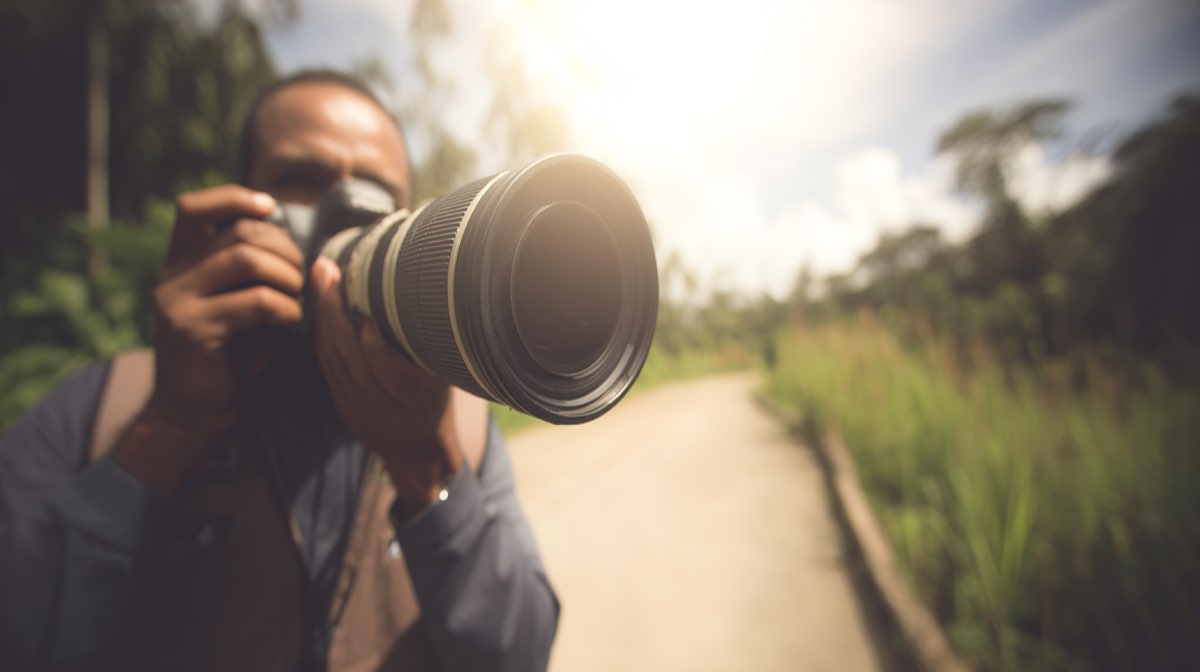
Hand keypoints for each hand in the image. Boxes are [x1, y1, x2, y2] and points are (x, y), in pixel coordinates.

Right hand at [115, 185, 304, 492]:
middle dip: (284, 250)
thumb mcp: (232, 305)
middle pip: (239, 233)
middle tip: (302, 279)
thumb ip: (247, 273)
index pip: (193, 208)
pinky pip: (256, 302)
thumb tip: (291, 239)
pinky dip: (286, 309)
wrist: (192, 414)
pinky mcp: (194, 330)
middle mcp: (172, 277)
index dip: (233, 197)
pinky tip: (291, 325)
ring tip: (296, 302)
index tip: (269, 207)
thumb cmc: (226, 358)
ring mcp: (178, 302)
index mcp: (179, 264)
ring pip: (247, 260)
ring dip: (288, 278)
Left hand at [310, 256, 462, 511]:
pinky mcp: (344, 408)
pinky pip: (328, 368)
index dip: (366, 325)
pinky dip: (323, 337)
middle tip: (326, 270)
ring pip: (334, 358)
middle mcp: (385, 403)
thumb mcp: (445, 376)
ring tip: (320, 280)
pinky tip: (321, 312)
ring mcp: (360, 408)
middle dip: (334, 308)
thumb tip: (421, 290)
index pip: (381, 357)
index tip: (361, 291)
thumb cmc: (437, 403)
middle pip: (349, 352)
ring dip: (323, 318)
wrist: (418, 454)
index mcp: (416, 393)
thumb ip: (429, 344)